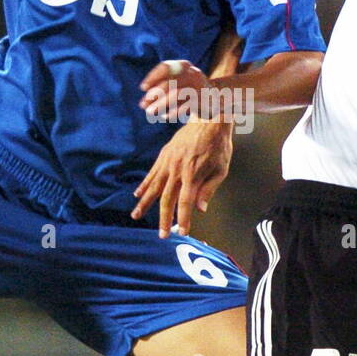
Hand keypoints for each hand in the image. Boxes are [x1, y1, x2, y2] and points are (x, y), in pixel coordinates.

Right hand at [132, 118, 233, 237]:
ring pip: (154, 187)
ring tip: (136, 216)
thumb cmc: (219, 146)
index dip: (183, 220)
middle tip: (162, 235)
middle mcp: (177, 170)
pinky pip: (151, 173)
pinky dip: (144, 185)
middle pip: (167, 200)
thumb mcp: (221, 170)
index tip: (181, 233)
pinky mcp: (164, 156)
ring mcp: (168, 162)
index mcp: (193, 175)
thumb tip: (200, 210)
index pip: (185, 204)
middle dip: (163, 219)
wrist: (209, 120)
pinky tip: (137, 195)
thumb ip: (209, 190)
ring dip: (145, 204)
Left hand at [139, 58, 209, 121]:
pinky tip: (166, 116)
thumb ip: (161, 91)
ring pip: (176, 94)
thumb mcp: (177, 84)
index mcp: (184, 66)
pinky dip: (173, 112)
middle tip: (143, 105)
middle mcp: (192, 73)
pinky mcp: (203, 100)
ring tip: (151, 112)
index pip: (166, 67)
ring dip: (161, 104)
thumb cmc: (190, 90)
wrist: (216, 97)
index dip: (153, 77)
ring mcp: (198, 86)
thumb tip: (143, 103)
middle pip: (169, 82)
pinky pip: (186, 106)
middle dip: (154, 95)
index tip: (142, 87)